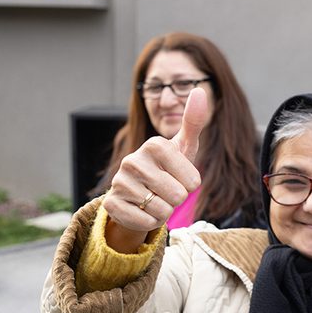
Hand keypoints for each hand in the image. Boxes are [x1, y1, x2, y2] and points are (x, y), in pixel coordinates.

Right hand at [104, 87, 207, 251]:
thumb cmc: (168, 168)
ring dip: (163, 211)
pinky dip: (149, 222)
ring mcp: (119, 181)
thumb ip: (193, 121)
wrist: (139, 194)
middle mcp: (133, 160)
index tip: (179, 177)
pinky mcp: (111, 204)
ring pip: (162, 211)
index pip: (192, 181)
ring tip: (154, 199)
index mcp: (154, 145)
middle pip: (178, 196)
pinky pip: (144, 222)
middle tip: (166, 191)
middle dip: (177, 200)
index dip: (190, 185)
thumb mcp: (184, 147)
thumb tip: (200, 89)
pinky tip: (142, 210)